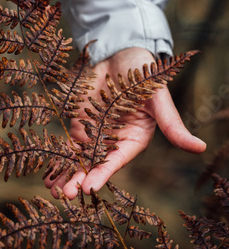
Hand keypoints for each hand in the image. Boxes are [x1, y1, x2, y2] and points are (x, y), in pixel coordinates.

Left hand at [45, 47, 205, 198]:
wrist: (120, 54)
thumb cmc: (143, 74)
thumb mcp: (157, 98)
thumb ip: (172, 124)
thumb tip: (201, 147)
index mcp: (134, 139)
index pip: (116, 160)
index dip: (103, 172)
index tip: (90, 186)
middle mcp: (113, 141)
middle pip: (94, 163)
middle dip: (80, 178)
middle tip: (66, 194)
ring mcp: (95, 134)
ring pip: (79, 158)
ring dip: (66, 174)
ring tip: (52, 189)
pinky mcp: (80, 125)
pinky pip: (68, 145)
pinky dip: (58, 158)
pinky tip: (48, 173)